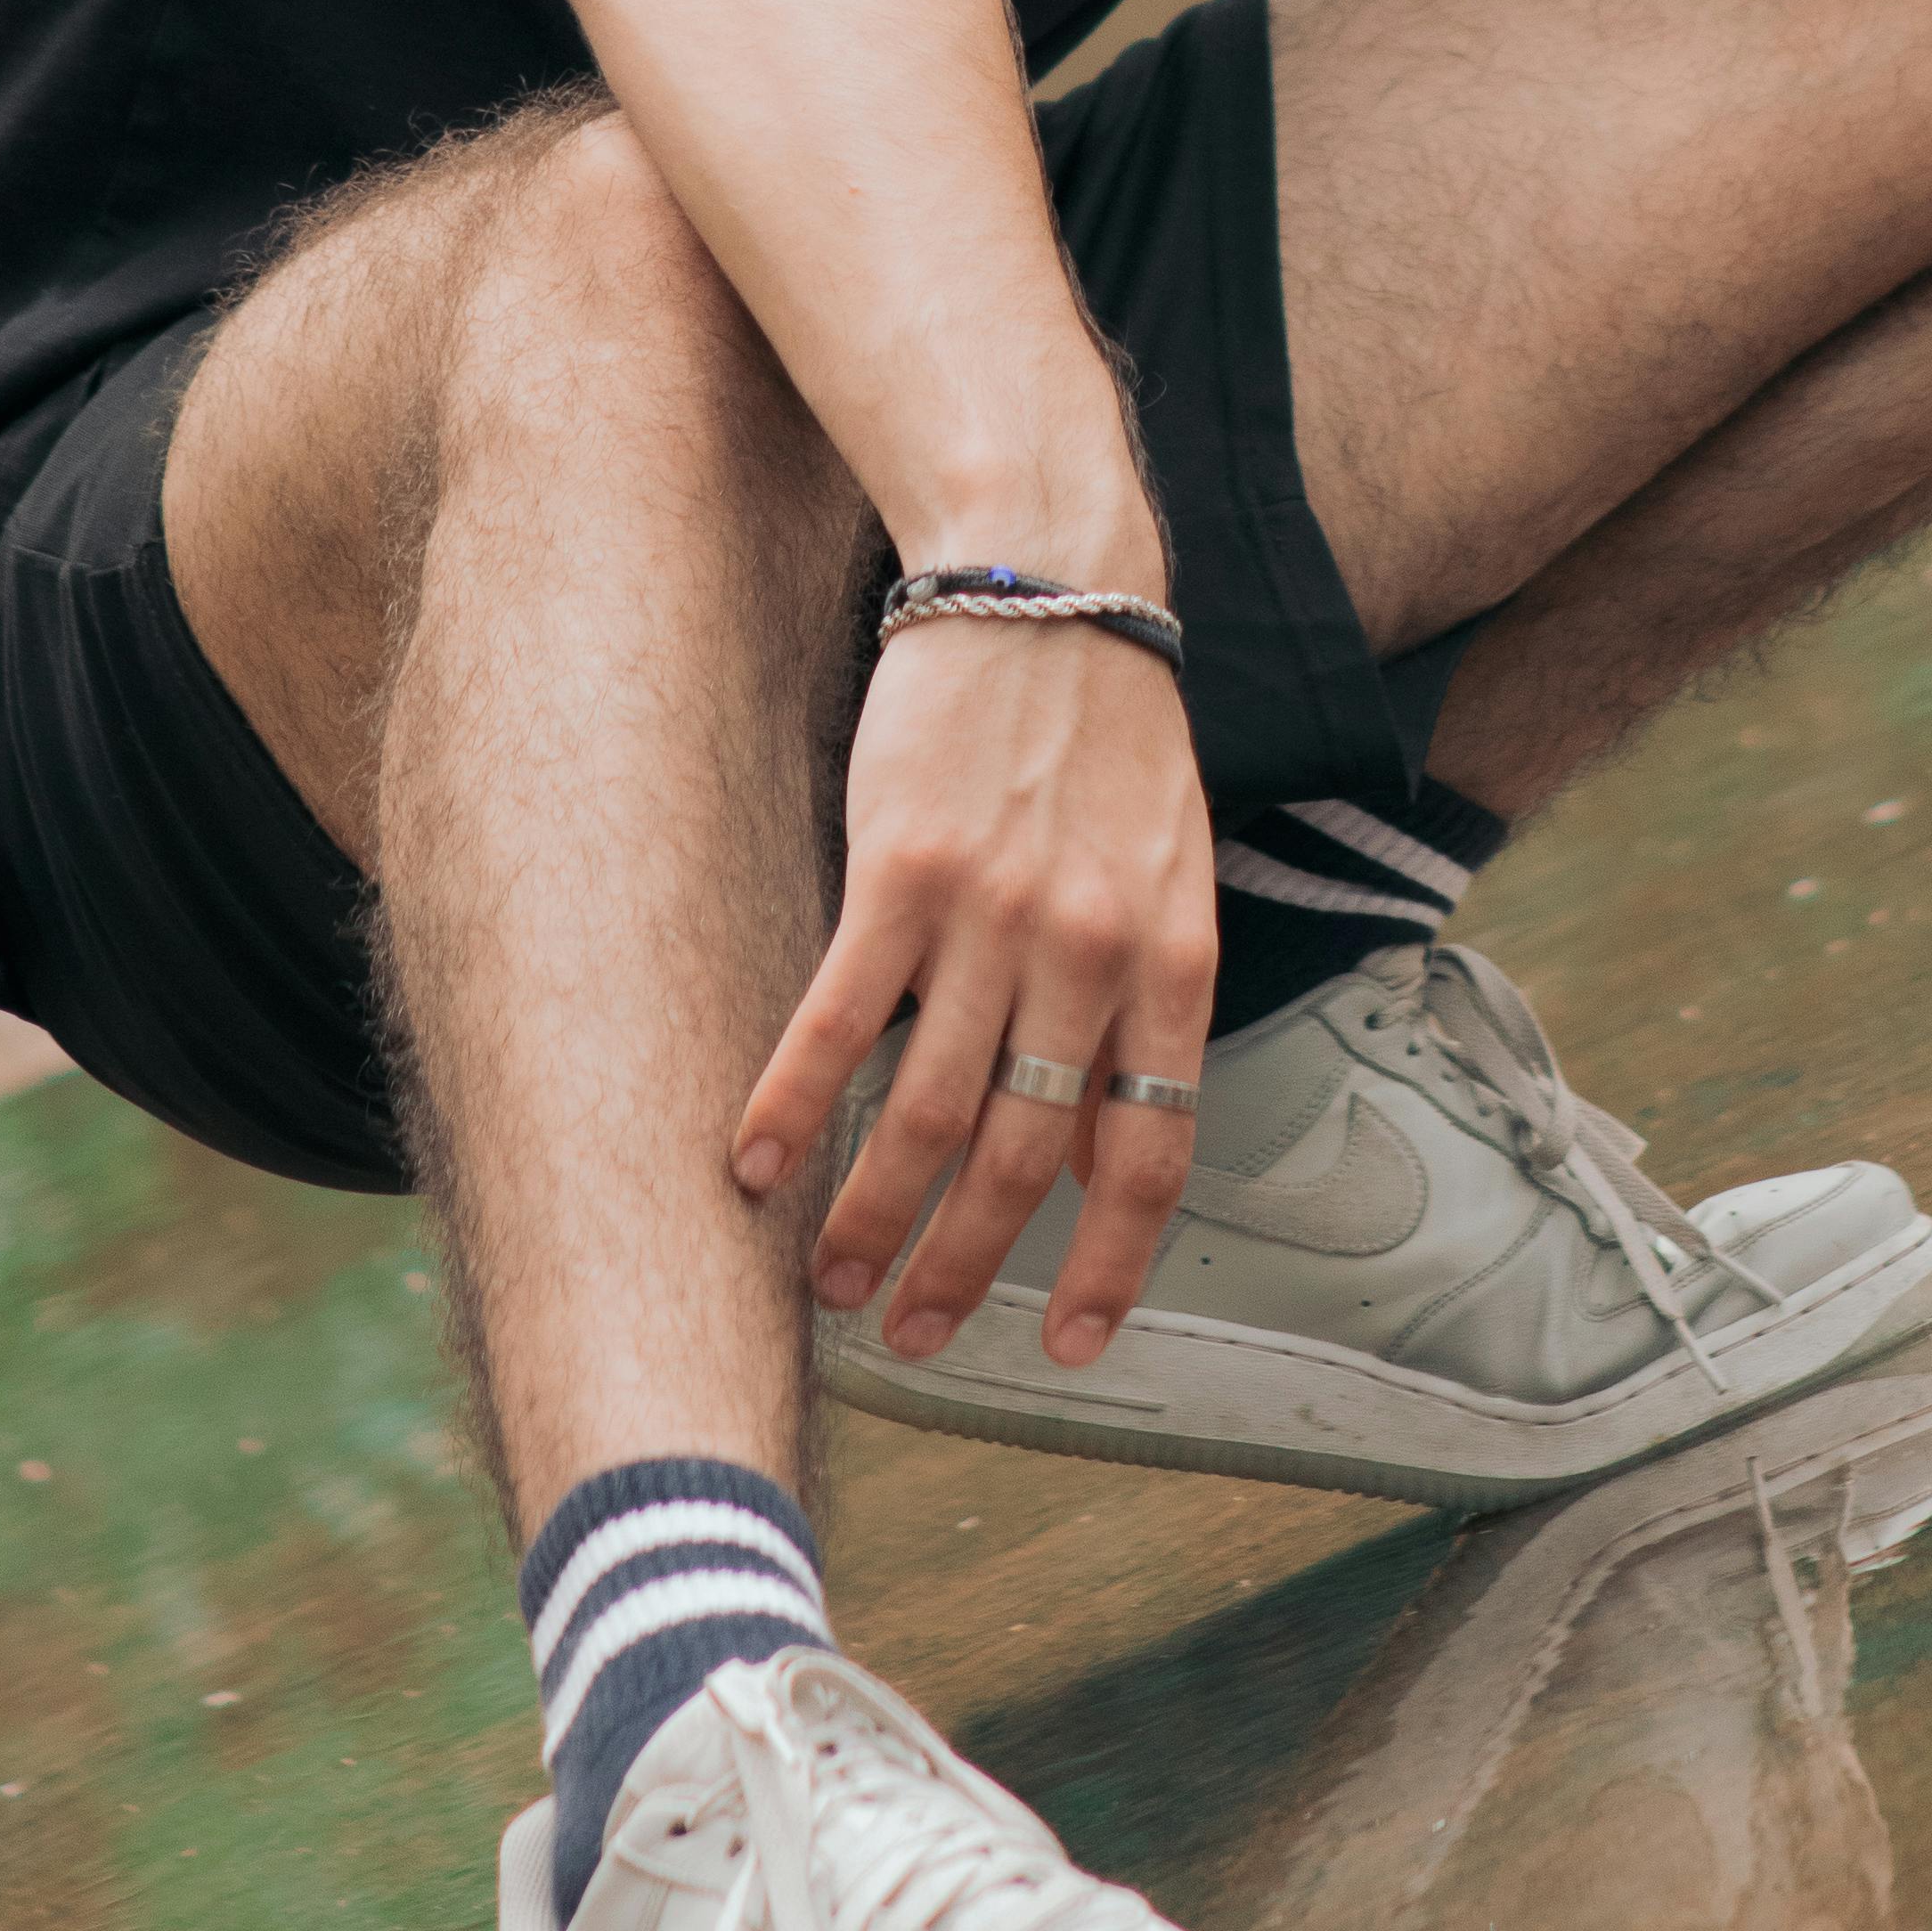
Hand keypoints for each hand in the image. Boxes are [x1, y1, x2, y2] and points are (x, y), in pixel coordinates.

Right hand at [729, 607, 1215, 1369]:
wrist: (1048, 585)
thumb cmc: (1106, 736)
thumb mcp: (1167, 875)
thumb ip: (1140, 1009)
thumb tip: (1101, 1148)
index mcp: (1174, 961)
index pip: (1153, 1153)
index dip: (1110, 1267)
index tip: (1059, 1345)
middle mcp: (1090, 951)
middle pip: (1024, 1158)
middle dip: (964, 1270)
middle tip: (913, 1336)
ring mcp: (994, 912)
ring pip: (928, 1112)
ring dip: (871, 1214)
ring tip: (832, 1279)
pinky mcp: (901, 870)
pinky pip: (840, 1018)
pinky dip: (793, 1104)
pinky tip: (756, 1163)